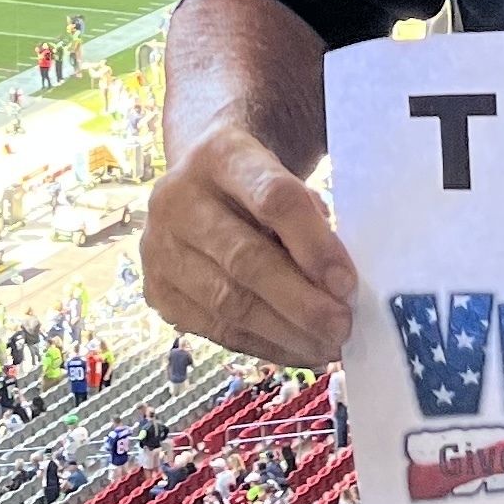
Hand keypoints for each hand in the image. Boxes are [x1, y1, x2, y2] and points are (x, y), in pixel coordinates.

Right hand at [142, 116, 355, 368]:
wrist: (199, 180)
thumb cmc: (257, 183)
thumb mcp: (286, 177)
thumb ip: (310, 220)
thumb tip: (338, 288)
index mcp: (220, 154)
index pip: (273, 199)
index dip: (314, 245)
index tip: (347, 283)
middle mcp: (177, 198)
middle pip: (244, 259)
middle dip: (300, 302)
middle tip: (342, 326)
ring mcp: (158, 247)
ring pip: (227, 303)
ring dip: (285, 332)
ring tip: (326, 346)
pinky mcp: (156, 290)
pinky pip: (215, 330)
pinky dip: (263, 345)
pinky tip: (296, 349)